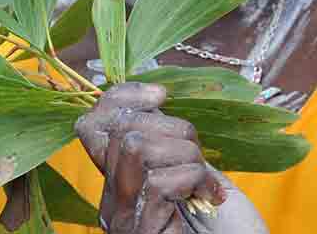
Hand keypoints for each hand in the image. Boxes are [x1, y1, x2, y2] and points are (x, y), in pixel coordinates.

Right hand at [76, 83, 225, 232]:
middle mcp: (113, 201)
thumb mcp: (189, 170)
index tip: (161, 96)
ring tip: (204, 180)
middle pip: (120, 131)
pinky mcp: (143, 232)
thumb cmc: (223, 223)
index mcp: (120, 181)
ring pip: (135, 148)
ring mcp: (125, 219)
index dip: (123, 97)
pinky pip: (160, 181)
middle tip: (198, 155)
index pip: (93, 125)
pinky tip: (210, 197)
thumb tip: (155, 98)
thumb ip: (166, 144)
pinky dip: (194, 178)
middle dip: (171, 127)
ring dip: (184, 153)